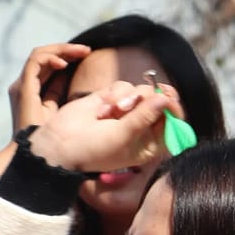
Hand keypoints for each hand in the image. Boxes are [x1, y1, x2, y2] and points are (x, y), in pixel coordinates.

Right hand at [9, 42, 90, 130]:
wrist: (36, 154)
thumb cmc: (49, 136)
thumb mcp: (60, 109)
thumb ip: (60, 91)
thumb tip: (71, 75)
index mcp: (33, 89)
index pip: (48, 64)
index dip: (67, 56)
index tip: (87, 55)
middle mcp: (25, 84)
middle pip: (45, 56)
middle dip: (67, 50)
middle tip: (87, 50)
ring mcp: (22, 85)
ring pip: (40, 54)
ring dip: (62, 50)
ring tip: (81, 52)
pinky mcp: (23, 88)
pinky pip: (35, 62)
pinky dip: (51, 59)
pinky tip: (65, 64)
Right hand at [28, 80, 175, 172]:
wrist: (61, 142)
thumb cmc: (94, 149)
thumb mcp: (123, 136)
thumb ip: (144, 116)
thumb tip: (165, 98)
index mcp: (151, 144)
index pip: (173, 123)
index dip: (173, 109)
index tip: (167, 98)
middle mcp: (143, 127)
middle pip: (161, 102)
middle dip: (151, 97)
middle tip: (146, 93)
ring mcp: (128, 111)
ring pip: (143, 91)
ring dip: (129, 96)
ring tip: (113, 110)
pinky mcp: (113, 98)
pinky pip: (125, 86)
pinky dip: (115, 93)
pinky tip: (103, 107)